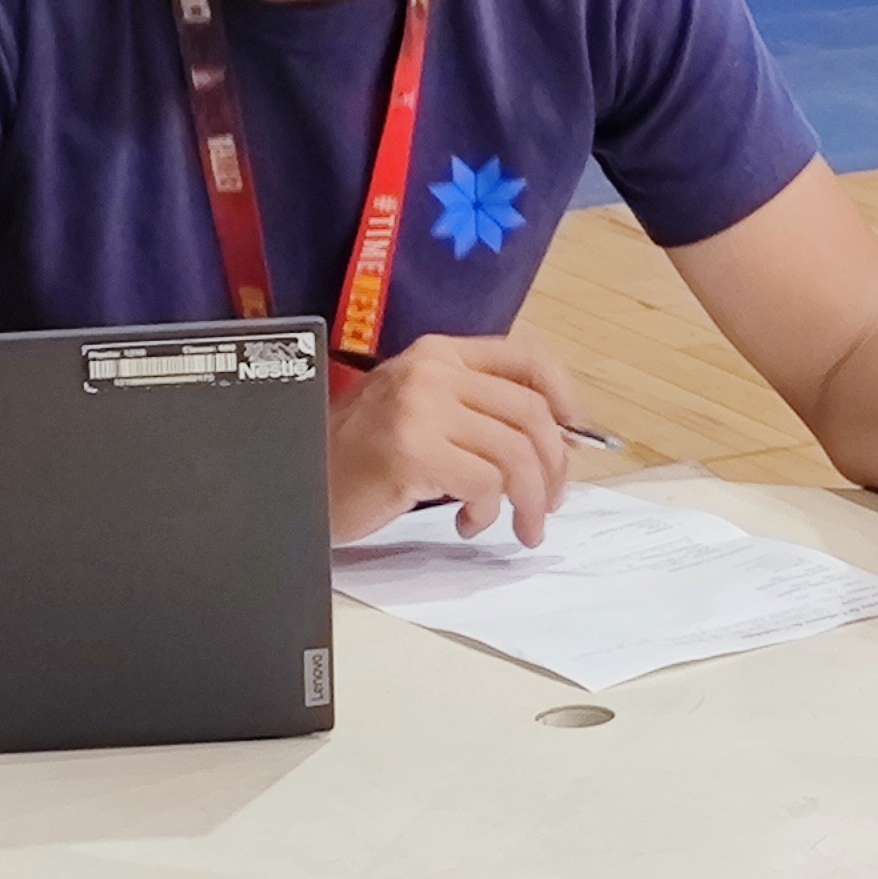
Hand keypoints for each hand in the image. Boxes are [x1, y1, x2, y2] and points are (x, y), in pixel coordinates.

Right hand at [329, 332, 588, 542]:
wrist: (302, 482)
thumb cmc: (364, 456)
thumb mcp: (423, 413)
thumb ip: (480, 411)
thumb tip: (558, 439)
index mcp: (439, 352)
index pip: (528, 357)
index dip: (565, 398)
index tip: (575, 440)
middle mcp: (432, 370)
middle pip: (531, 413)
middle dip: (553, 468)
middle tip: (546, 505)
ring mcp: (420, 407)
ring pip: (514, 454)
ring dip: (528, 501)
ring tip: (519, 526)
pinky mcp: (411, 450)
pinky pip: (484, 484)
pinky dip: (486, 513)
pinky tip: (466, 523)